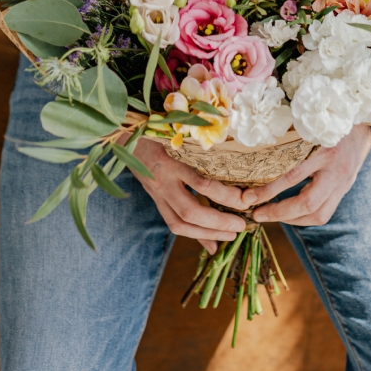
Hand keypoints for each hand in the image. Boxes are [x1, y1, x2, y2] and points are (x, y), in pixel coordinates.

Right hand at [131, 138, 248, 253]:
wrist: (125, 133)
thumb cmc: (159, 126)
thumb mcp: (179, 131)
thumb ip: (200, 141)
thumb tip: (229, 140)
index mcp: (172, 159)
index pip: (201, 183)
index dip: (224, 195)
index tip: (245, 199)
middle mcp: (163, 179)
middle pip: (190, 210)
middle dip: (218, 222)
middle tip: (241, 225)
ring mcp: (156, 191)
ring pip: (180, 222)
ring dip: (207, 232)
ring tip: (230, 235)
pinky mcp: (155, 197)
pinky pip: (173, 222)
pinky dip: (195, 234)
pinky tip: (212, 244)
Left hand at [242, 124, 370, 226]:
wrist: (363, 121)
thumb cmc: (329, 118)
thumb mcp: (311, 122)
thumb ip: (290, 137)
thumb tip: (254, 148)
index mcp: (324, 149)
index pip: (293, 176)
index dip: (269, 190)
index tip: (247, 197)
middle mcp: (336, 170)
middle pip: (307, 203)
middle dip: (279, 213)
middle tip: (256, 214)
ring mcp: (343, 182)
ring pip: (319, 214)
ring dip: (292, 220)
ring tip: (270, 216)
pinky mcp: (345, 188)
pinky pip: (325, 212)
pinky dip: (305, 216)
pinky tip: (290, 213)